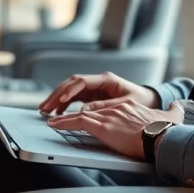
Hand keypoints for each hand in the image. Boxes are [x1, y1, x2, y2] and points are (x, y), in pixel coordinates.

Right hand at [39, 72, 160, 115]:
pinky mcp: (93, 95)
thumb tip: (84, 111)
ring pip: (70, 90)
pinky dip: (65, 104)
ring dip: (57, 99)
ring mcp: (94, 88)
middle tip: (44, 106)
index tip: (60, 101)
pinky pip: (74, 97)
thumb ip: (105, 106)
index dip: (69, 91)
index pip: (82, 82)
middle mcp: (98, 81)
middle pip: (71, 84)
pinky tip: (58, 112)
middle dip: (56, 95)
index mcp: (106, 80)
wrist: (149, 101)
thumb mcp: (125, 104)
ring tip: (45, 110)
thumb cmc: (141, 101)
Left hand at [47, 99, 184, 159]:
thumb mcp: (172, 116)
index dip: (94, 111)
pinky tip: (55, 125)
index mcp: (129, 106)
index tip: (87, 114)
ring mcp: (109, 116)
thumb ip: (174, 110)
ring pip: (81, 115)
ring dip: (65, 119)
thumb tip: (180, 105)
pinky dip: (64, 123)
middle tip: (62, 118)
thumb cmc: (167, 131)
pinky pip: (78, 123)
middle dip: (75, 115)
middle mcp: (116, 108)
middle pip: (91, 109)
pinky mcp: (103, 127)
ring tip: (53, 121)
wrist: (162, 138)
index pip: (106, 107)